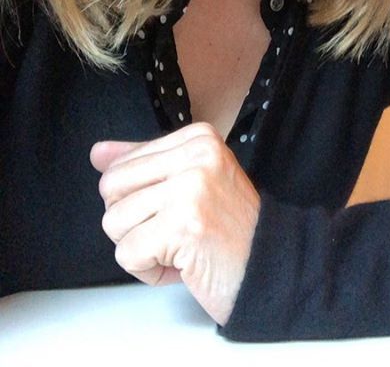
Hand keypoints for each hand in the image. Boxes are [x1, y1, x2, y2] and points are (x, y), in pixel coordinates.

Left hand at [90, 122, 259, 325]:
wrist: (272, 267)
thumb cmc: (229, 230)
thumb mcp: (190, 182)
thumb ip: (144, 163)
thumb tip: (98, 153)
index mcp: (198, 137)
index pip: (123, 164)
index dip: (140, 200)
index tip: (179, 211)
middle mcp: (196, 154)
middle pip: (112, 188)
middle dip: (132, 223)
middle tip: (175, 232)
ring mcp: (191, 187)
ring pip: (114, 221)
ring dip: (141, 249)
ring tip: (181, 248)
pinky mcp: (183, 224)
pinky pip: (127, 253)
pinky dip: (148, 270)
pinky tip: (181, 265)